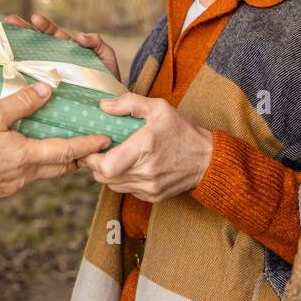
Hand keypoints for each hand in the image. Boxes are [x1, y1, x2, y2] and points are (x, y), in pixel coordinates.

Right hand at [0, 82, 111, 214]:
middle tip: (90, 144)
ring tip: (60, 143)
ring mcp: (11, 185)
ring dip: (54, 160)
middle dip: (76, 156)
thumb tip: (47, 90)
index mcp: (26, 157)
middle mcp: (24, 176)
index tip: (105, 139)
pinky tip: (25, 150)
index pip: (67, 152)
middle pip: (59, 167)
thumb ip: (21, 102)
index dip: (88, 144)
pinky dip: (33, 163)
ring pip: (42, 171)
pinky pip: (24, 175)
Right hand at [4, 12, 119, 81]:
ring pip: (32, 59)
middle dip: (24, 30)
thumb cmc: (107, 78)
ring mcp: (51, 74)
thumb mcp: (105, 56)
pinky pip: (35, 81)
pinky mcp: (49, 89)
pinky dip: (24, 76)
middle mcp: (56, 60)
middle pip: (37, 43)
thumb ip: (96, 43)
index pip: (53, 34)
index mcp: (68, 50)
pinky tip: (11, 69)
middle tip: (10, 20)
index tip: (34, 18)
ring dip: (19, 48)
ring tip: (6, 37)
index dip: (44, 26)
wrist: (108, 103)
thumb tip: (79, 36)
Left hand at [79, 93, 213, 203]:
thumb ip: (130, 103)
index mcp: (145, 147)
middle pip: (104, 177)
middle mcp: (146, 171)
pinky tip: (132, 167)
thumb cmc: (182, 131)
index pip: (106, 166)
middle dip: (97, 165)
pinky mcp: (153, 196)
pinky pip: (127, 191)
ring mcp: (150, 187)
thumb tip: (104, 105)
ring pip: (113, 185)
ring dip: (109, 173)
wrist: (207, 159)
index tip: (94, 148)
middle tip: (101, 151)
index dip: (93, 159)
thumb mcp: (159, 108)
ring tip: (116, 158)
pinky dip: (124, 180)